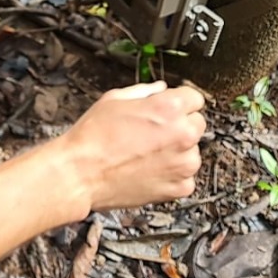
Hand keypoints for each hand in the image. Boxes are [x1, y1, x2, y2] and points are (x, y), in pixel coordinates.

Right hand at [58, 82, 205, 211]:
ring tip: (145, 156)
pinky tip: (147, 172)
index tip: (169, 111)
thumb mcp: (113, 101)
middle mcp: (183, 134)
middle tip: (152, 135)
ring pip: (191, 153)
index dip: (178, 104)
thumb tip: (159, 90)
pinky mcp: (180, 187)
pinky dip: (170, 176)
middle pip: (196, 125)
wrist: (80, 174)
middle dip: (179, 127)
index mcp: (170, 108)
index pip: (194, 99)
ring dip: (176, 153)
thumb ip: (143, 92)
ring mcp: (184, 164)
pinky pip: (184, 177)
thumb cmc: (92, 138)